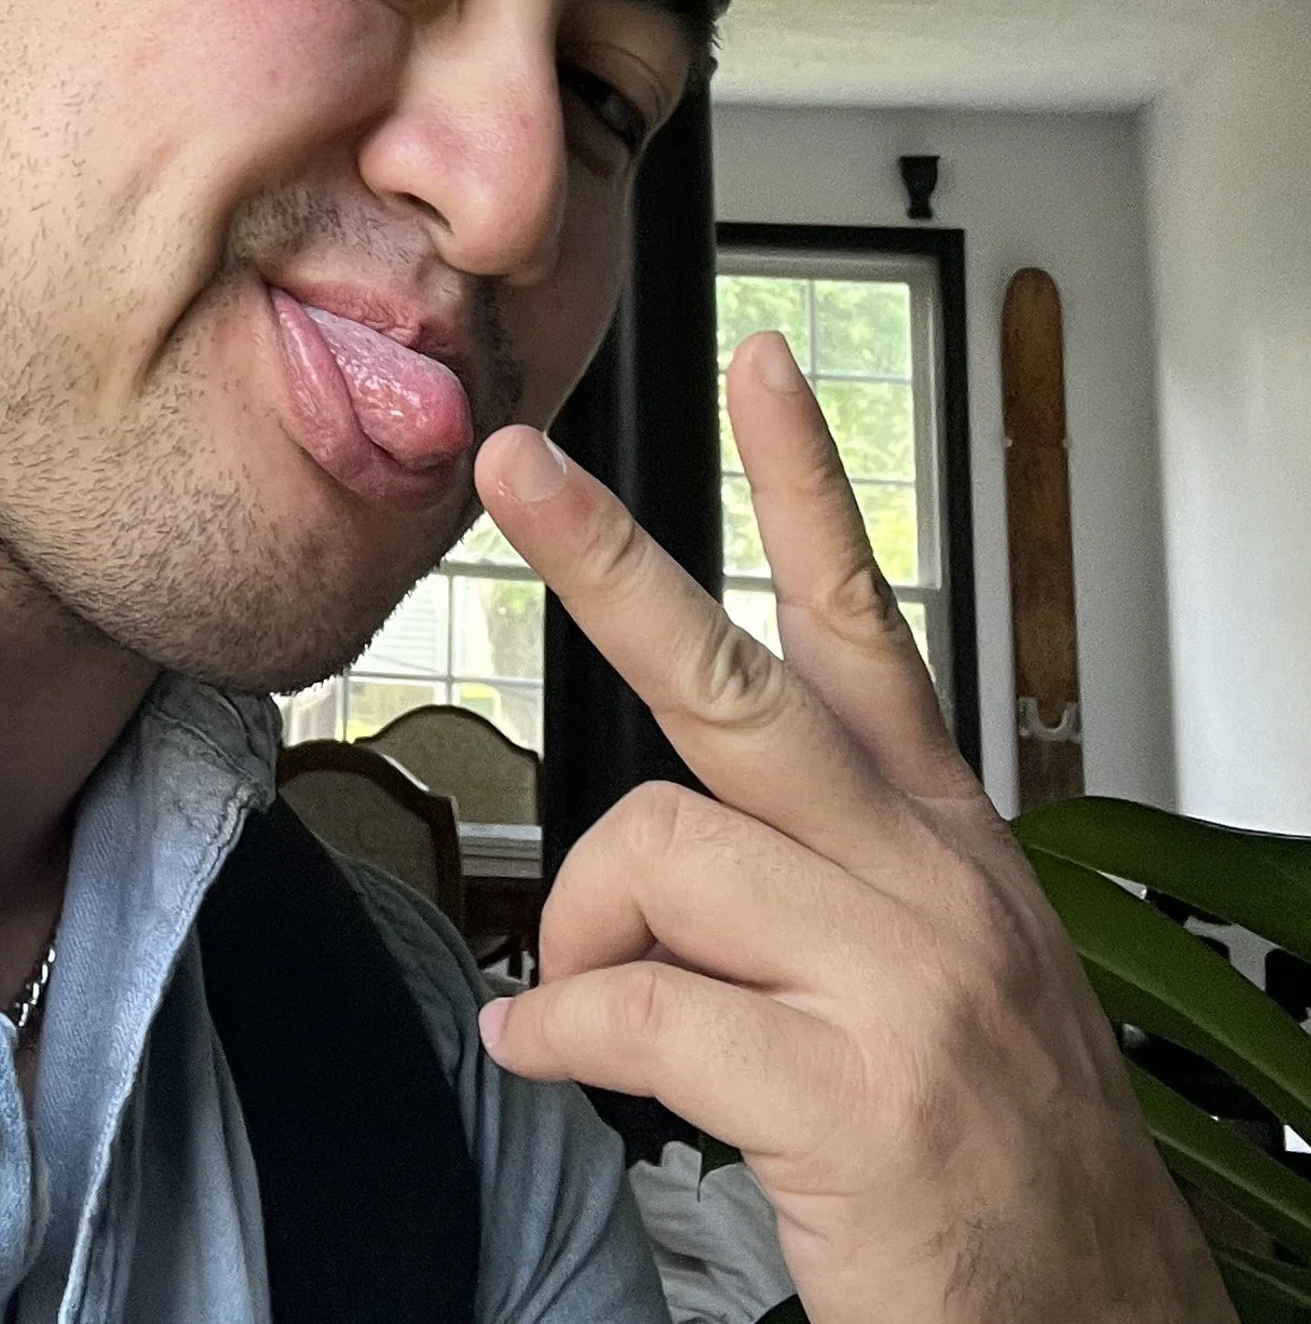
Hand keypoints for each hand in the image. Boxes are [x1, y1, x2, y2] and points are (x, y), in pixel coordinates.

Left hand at [471, 331, 1228, 1323]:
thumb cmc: (999, 1153)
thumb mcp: (937, 970)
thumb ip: (817, 875)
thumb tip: (655, 836)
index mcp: (939, 836)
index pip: (866, 621)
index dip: (806, 485)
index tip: (758, 362)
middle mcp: (925, 881)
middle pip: (735, 679)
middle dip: (606, 559)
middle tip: (517, 466)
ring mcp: (899, 983)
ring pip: (660, 853)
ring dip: (580, 932)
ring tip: (573, 996)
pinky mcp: (857, 1099)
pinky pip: (641, 1010)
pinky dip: (563, 1033)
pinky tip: (547, 1054)